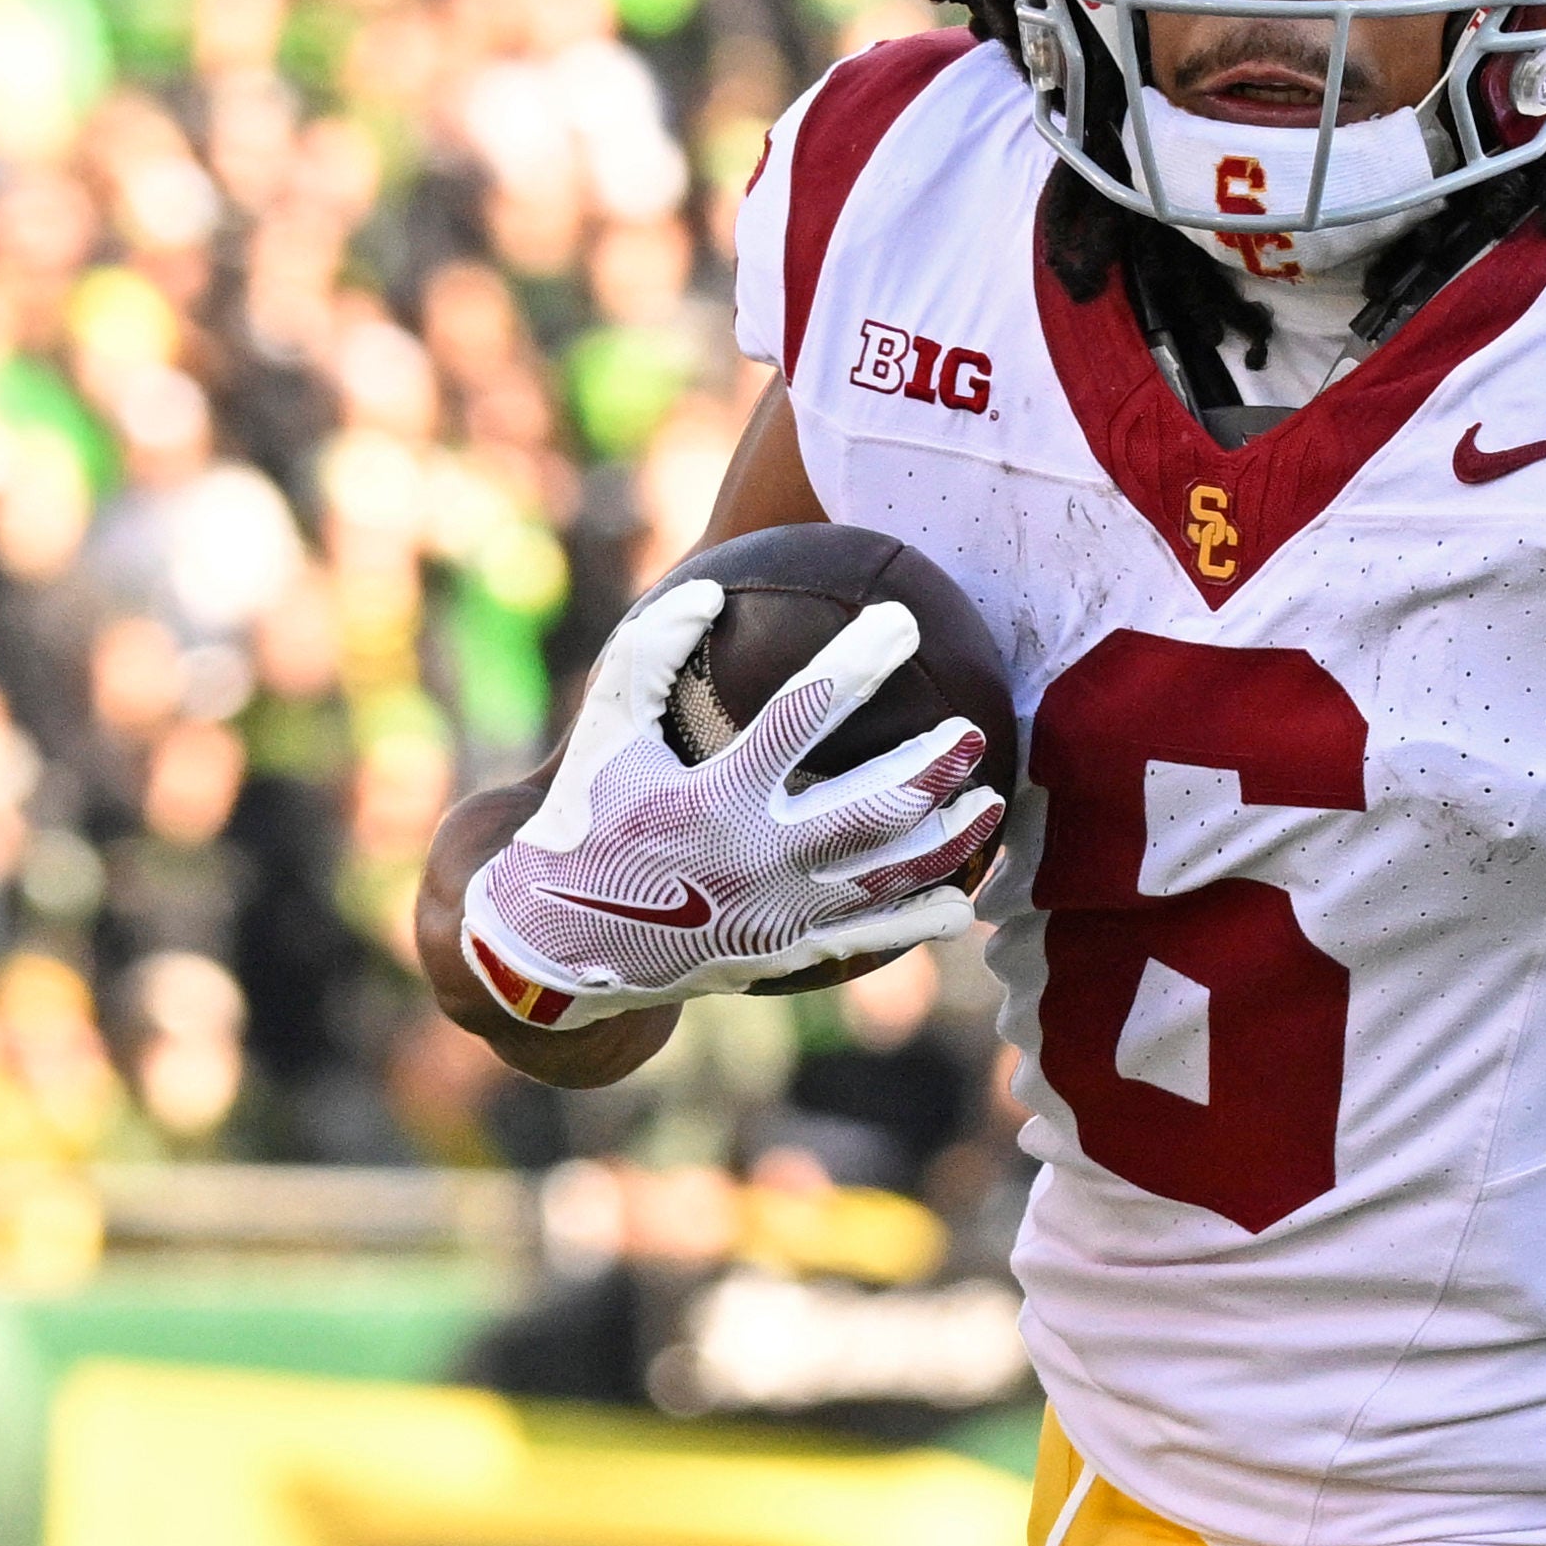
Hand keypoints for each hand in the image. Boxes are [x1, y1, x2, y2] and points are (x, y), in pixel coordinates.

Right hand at [454, 579, 999, 1019]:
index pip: (806, 714)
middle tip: (973, 729)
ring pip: (887, 878)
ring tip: (990, 803)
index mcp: (713, 796)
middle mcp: (755, 861)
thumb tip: (712, 588)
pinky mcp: (783, 957)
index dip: (860, 661)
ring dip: (948, 840)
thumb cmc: (583, 818)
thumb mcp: (603, 729)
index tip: (903, 619)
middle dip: (934, 766)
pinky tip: (963, 898)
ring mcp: (776, 918)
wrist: (556, 941)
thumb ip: (650, 653)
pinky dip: (920, 920)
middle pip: (874, 808)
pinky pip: (869, 941)